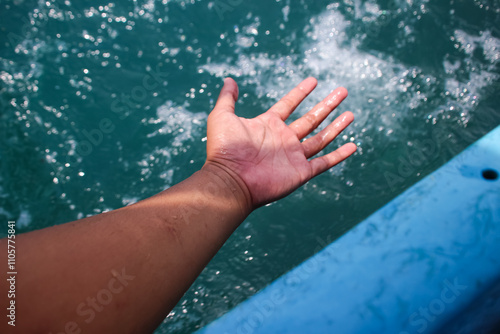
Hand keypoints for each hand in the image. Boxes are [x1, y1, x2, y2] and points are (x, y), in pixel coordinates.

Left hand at [204, 77, 355, 208]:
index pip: (289, 104)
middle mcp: (284, 139)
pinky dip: (339, 155)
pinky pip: (324, 162)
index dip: (301, 92)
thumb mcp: (222, 117)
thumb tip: (229, 79)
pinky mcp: (301, 172)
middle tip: (342, 91)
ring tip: (351, 113)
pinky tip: (353, 146)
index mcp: (268, 125)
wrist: (230, 180)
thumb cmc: (224, 150)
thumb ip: (228, 98)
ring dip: (336, 126)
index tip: (313, 80)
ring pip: (321, 138)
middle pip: (311, 119)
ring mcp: (293, 156)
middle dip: (327, 105)